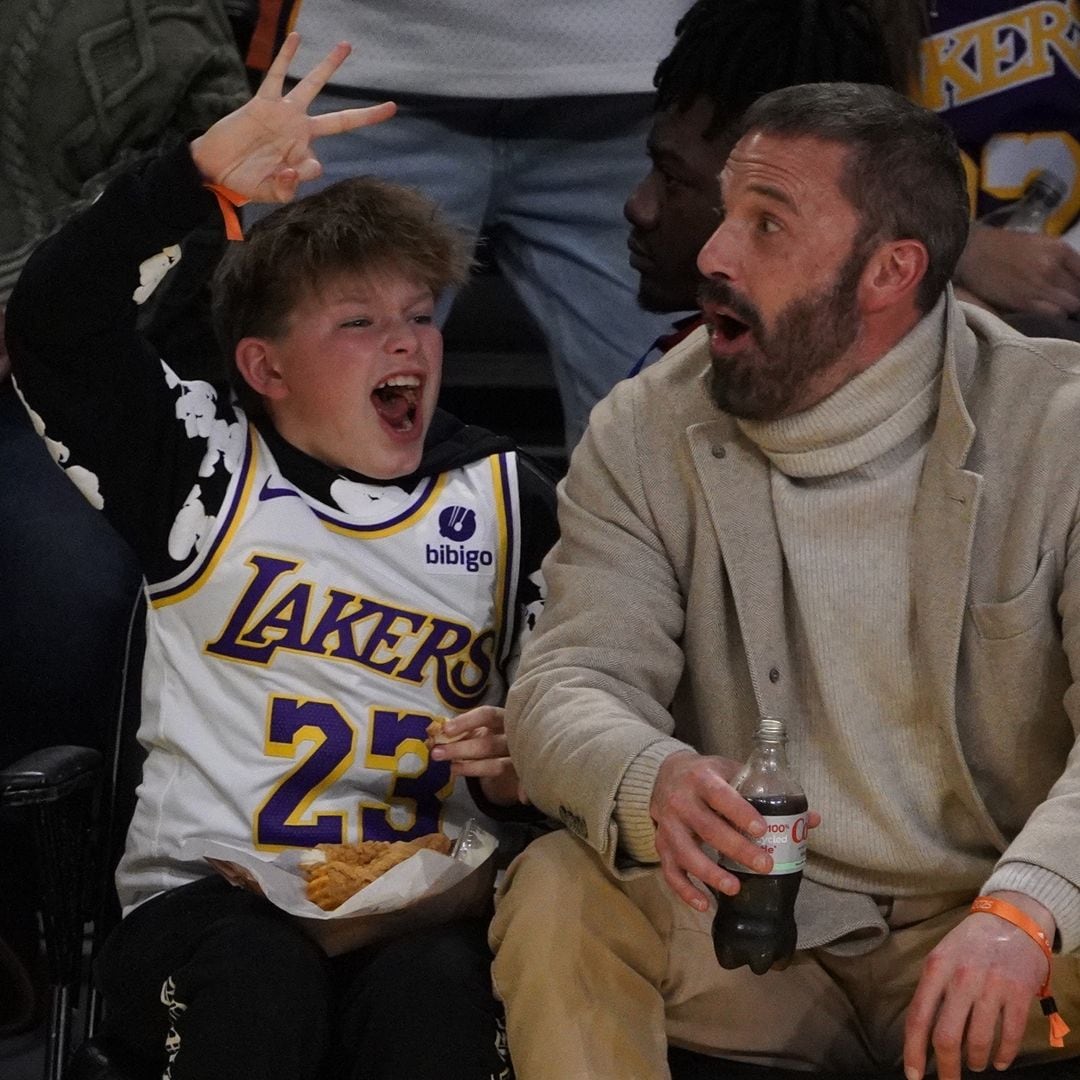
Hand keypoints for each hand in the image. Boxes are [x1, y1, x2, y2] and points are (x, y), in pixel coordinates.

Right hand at [189, 33, 395, 202]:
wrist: (215, 168)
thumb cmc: (243, 182)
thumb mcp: (268, 193)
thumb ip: (285, 188)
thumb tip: (297, 171)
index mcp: (302, 157)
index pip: (318, 164)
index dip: (306, 172)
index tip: (286, 177)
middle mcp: (300, 133)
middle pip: (341, 121)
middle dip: (366, 115)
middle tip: (391, 107)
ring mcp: (284, 116)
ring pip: (313, 87)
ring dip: (329, 67)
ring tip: (346, 46)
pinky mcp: (264, 103)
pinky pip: (277, 75)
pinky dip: (285, 57)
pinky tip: (297, 38)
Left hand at [428, 706, 524, 806]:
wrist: (517, 744)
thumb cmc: (492, 733)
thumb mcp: (479, 728)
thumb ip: (461, 730)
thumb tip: (432, 733)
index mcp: (503, 717)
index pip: (486, 715)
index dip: (466, 721)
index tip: (445, 729)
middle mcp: (513, 734)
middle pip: (487, 744)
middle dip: (460, 749)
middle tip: (436, 753)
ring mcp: (520, 754)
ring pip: (497, 764)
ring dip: (473, 769)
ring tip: (451, 770)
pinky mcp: (524, 772)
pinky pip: (526, 781)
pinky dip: (526, 788)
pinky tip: (523, 798)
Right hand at [650, 750, 819, 911]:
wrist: (665, 775)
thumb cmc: (708, 776)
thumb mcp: (733, 773)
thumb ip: (766, 794)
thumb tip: (811, 819)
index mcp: (702, 779)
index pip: (720, 796)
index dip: (740, 813)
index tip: (762, 830)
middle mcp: (681, 801)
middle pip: (707, 828)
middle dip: (736, 849)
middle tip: (765, 865)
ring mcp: (668, 825)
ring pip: (686, 852)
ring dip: (710, 873)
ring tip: (735, 888)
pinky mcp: (662, 844)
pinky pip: (670, 871)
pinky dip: (685, 890)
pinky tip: (704, 904)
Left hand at [903, 891, 1054, 1079]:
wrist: (1012, 918)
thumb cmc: (970, 941)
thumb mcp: (942, 956)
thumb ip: (932, 988)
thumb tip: (920, 1030)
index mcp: (936, 969)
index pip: (918, 1017)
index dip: (913, 1051)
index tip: (913, 1075)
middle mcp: (960, 979)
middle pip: (946, 1036)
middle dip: (945, 1068)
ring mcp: (991, 987)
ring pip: (978, 1041)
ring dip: (975, 1061)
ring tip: (974, 1064)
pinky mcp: (1018, 993)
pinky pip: (1010, 1035)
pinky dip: (1004, 1055)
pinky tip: (999, 1061)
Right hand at [956, 225, 1079, 317]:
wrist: (971, 252)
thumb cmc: (1001, 247)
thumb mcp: (1037, 244)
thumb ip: (1057, 259)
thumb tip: (1070, 278)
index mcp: (1059, 249)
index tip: (1073, 291)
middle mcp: (1053, 266)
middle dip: (1075, 297)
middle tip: (1064, 300)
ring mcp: (1040, 285)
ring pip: (1071, 305)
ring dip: (1066, 308)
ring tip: (1055, 307)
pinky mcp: (1025, 301)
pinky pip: (1054, 313)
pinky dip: (1054, 315)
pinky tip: (1045, 312)